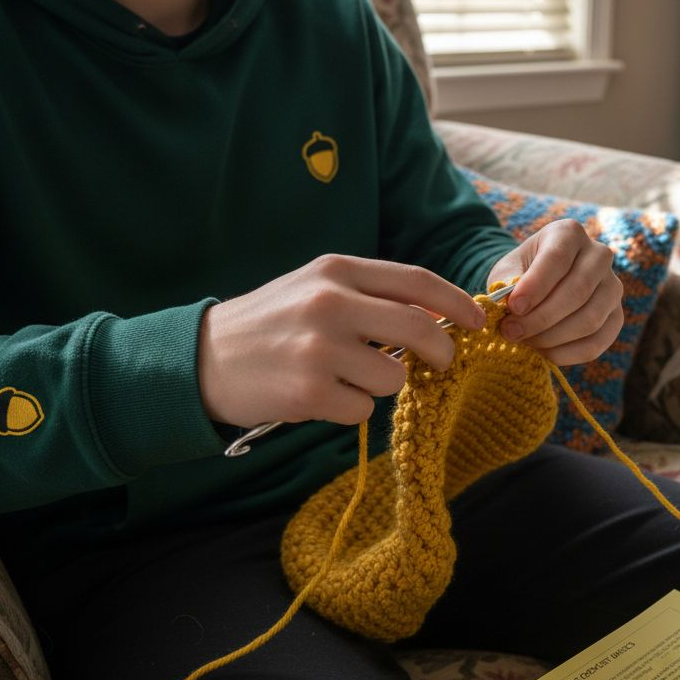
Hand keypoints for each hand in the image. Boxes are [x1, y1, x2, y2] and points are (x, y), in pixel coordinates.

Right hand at [197, 255, 485, 427]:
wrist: (201, 359)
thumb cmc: (270, 324)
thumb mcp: (315, 288)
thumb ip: (370, 294)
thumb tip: (436, 314)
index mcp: (336, 270)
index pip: (416, 282)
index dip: (456, 303)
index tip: (478, 320)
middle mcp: (330, 303)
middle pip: (419, 329)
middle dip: (442, 351)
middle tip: (443, 362)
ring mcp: (319, 348)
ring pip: (394, 377)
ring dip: (383, 386)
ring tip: (346, 379)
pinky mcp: (309, 392)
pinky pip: (363, 409)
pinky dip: (351, 409)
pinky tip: (321, 397)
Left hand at [487, 219, 623, 365]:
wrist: (539, 285)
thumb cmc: (522, 274)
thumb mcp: (508, 271)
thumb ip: (508, 285)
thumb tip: (513, 310)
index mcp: (569, 233)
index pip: (557, 258)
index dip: (535, 286)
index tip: (512, 307)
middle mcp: (599, 255)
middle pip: (578, 291)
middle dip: (540, 317)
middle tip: (511, 332)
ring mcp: (613, 287)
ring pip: (590, 320)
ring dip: (551, 338)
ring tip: (524, 341)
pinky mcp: (616, 317)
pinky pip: (596, 343)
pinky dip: (567, 354)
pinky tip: (543, 353)